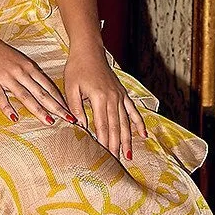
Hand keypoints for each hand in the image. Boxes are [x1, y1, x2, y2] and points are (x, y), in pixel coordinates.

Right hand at [0, 29, 75, 127]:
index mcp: (27, 66)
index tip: (68, 109)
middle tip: (69, 119)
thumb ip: (25, 71)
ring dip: (38, 110)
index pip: (47, 85)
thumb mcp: (15, 58)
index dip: (59, 98)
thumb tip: (36, 84)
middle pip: (41, 93)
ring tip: (49, 122)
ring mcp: (6, 77)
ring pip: (25, 96)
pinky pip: (1, 97)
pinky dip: (7, 108)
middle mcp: (20, 72)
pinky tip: (14, 118)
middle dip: (56, 107)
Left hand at [63, 41, 147, 160]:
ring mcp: (120, 95)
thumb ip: (75, 108)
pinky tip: (143, 135)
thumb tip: (80, 127)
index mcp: (99, 98)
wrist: (88, 51)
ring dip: (127, 139)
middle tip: (116, 163)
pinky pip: (133, 110)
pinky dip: (138, 123)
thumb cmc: (76, 68)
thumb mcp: (71, 88)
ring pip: (125, 122)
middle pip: (116, 127)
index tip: (104, 157)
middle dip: (116, 146)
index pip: (102, 126)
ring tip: (128, 155)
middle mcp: (113, 98)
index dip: (104, 143)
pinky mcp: (123, 92)